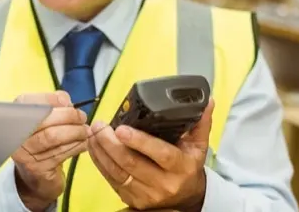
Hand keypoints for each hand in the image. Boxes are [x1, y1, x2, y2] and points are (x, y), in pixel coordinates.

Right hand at [11, 91, 88, 211]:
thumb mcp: (44, 121)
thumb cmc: (42, 142)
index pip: (28, 101)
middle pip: (43, 120)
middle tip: (82, 117)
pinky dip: (75, 146)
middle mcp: (14, 134)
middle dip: (68, 116)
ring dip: (75, 132)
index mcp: (14, 117)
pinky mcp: (36, 168)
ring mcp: (24, 152)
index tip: (68, 102)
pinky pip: (60, 153)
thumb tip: (66, 101)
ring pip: (52, 137)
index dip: (50, 99)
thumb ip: (53, 106)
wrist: (35, 177)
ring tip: (85, 131)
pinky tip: (83, 143)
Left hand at [86, 99, 214, 211]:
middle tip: (99, 125)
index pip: (159, 153)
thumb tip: (206, 100)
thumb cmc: (188, 166)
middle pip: (131, 162)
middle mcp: (164, 183)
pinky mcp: (131, 199)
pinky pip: (111, 180)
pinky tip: (93, 147)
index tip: (121, 128)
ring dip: (100, 151)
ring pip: (117, 172)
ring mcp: (146, 194)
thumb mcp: (198, 146)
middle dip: (110, 143)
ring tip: (93, 132)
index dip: (139, 141)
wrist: (186, 198)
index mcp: (181, 166)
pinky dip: (99, 162)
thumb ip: (199, 123)